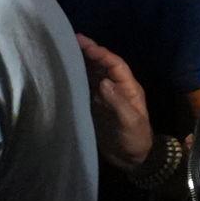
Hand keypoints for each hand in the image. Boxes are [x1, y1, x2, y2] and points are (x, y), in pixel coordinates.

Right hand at [75, 34, 156, 173]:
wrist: (133, 159)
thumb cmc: (136, 138)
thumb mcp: (130, 121)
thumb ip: (118, 102)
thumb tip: (104, 82)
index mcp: (128, 87)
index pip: (114, 64)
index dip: (100, 52)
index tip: (83, 41)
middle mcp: (116, 88)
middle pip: (101, 66)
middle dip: (87, 53)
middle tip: (68, 41)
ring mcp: (104, 98)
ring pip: (92, 75)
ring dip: (80, 64)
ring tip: (63, 53)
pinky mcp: (94, 108)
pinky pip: (84, 90)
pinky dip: (75, 81)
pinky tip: (63, 76)